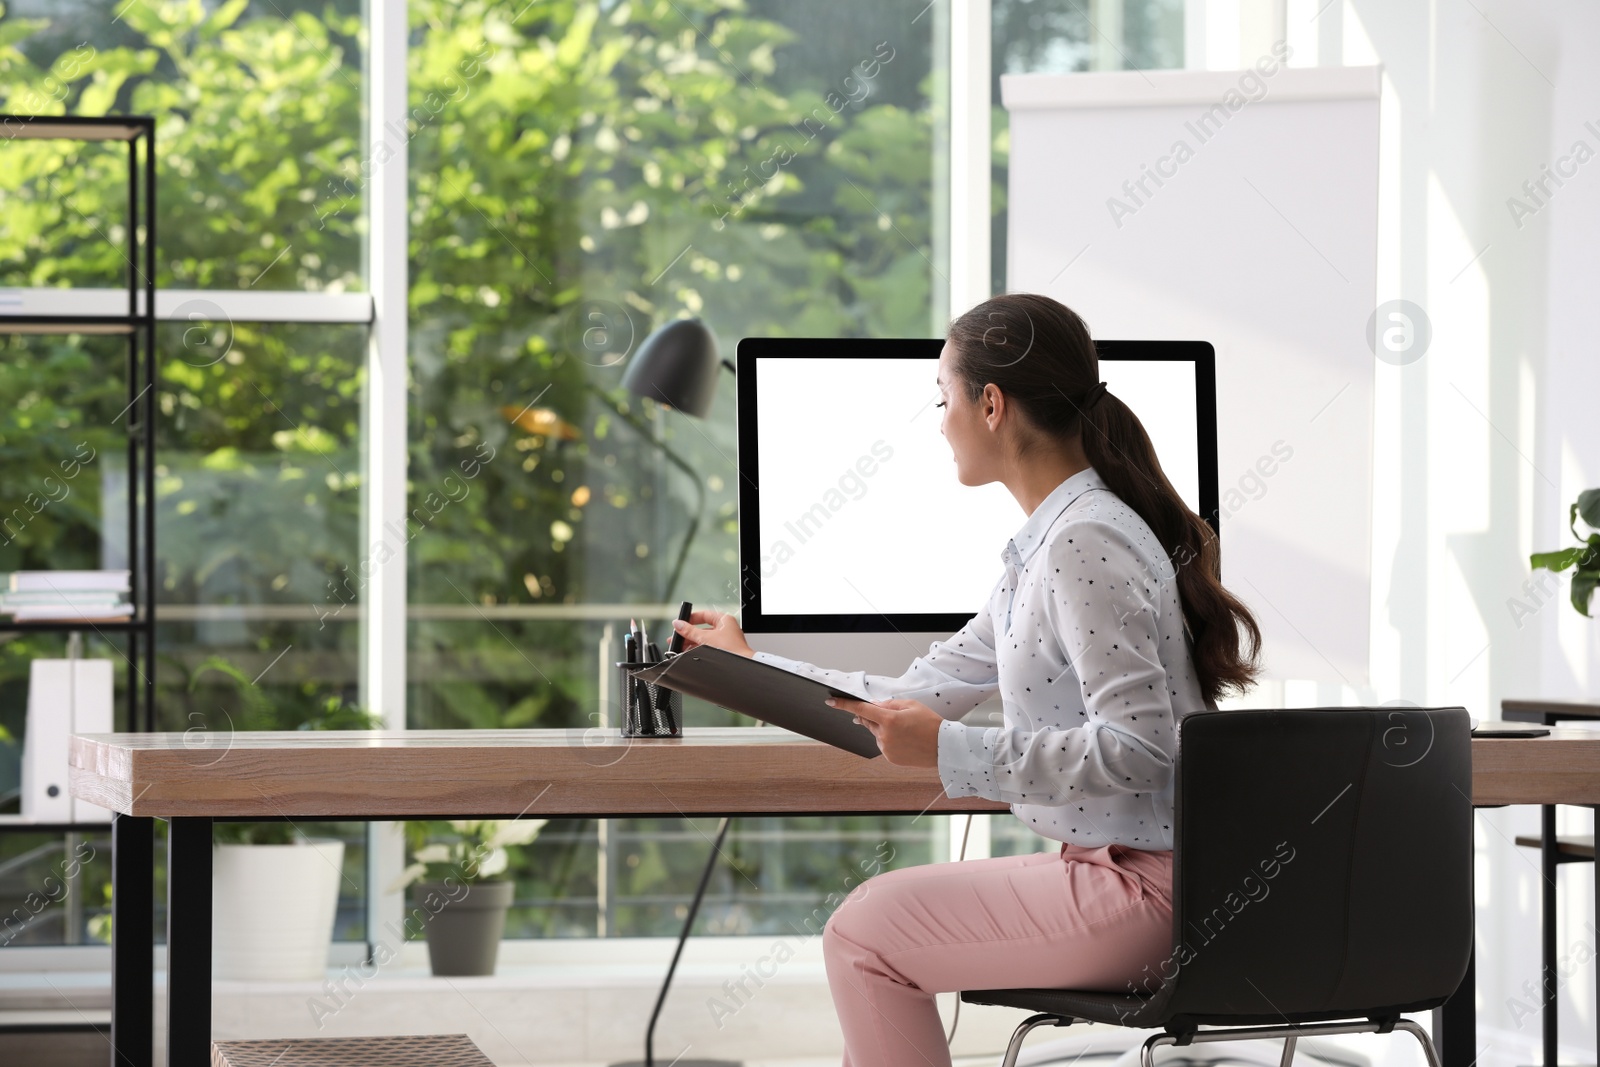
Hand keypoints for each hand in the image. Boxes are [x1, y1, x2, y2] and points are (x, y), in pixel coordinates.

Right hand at [670, 608, 755, 657]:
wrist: (740, 667)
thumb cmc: (731, 650)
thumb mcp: (705, 638)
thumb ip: (689, 631)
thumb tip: (678, 624)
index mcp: (724, 620)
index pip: (704, 615)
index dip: (691, 618)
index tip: (681, 622)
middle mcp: (726, 629)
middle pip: (702, 628)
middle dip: (689, 633)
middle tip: (677, 637)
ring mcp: (725, 640)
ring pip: (704, 639)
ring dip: (692, 642)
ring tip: (680, 647)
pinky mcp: (723, 650)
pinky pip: (708, 647)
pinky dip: (698, 649)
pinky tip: (689, 652)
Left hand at [826, 697, 941, 766]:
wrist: (943, 747)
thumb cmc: (930, 723)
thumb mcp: (911, 705)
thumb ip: (889, 704)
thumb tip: (872, 706)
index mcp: (889, 719)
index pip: (861, 709)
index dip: (844, 705)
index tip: (831, 701)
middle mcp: (885, 735)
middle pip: (868, 721)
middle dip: (873, 716)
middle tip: (892, 716)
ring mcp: (886, 748)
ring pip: (876, 733)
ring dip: (884, 729)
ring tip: (906, 731)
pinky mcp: (889, 758)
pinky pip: (883, 744)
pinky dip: (889, 739)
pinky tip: (905, 740)